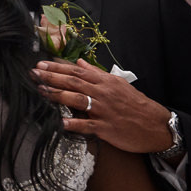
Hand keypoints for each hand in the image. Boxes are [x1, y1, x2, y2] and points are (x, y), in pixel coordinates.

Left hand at [34, 59, 174, 153]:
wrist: (157, 126)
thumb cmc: (136, 104)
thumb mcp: (118, 84)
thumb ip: (97, 73)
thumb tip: (79, 62)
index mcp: (105, 82)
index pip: (77, 71)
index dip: (58, 67)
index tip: (41, 64)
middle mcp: (103, 94)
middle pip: (74, 82)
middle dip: (52, 77)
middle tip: (34, 73)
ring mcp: (104, 111)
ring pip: (77, 100)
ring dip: (57, 95)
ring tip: (41, 91)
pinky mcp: (107, 128)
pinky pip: (88, 125)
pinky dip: (74, 124)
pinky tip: (61, 123)